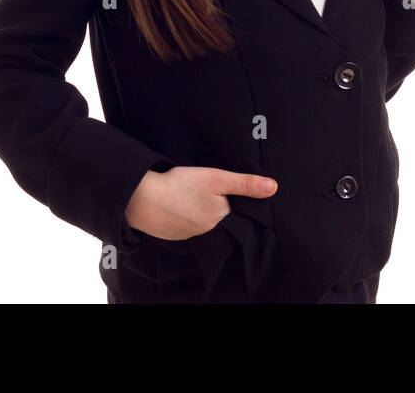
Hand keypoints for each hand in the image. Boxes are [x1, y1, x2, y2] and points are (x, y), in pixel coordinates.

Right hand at [124, 167, 277, 240]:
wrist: (140, 198)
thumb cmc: (180, 185)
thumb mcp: (216, 178)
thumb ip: (245, 184)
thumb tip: (273, 188)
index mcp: (220, 218)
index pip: (234, 211)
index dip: (232, 199)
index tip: (225, 190)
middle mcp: (206, 232)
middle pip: (217, 217)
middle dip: (214, 206)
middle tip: (202, 190)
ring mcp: (187, 235)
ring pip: (200, 222)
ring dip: (197, 211)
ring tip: (190, 195)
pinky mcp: (171, 234)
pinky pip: (183, 225)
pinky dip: (182, 216)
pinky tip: (176, 204)